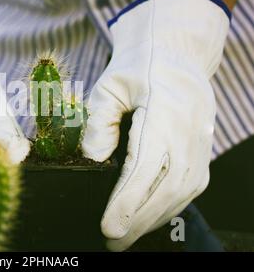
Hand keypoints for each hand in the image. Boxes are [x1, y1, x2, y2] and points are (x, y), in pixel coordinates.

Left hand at [82, 0, 229, 250]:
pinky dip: (170, 206)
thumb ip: (99, 120)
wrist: (175, 53)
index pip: (146, 166)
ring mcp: (200, 141)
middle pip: (168, 187)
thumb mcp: (109, 84)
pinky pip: (190, 185)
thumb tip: (94, 157)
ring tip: (128, 236)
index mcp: (164, 112)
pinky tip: (149, 216)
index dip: (128, 200)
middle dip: (140, 220)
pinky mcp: (201, 148)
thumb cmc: (138, 67)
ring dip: (155, 218)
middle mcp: (188, 131)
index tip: (109, 225)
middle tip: (113, 241)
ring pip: (183, 191)